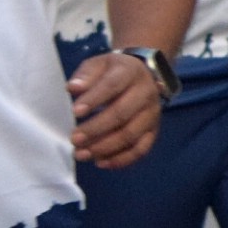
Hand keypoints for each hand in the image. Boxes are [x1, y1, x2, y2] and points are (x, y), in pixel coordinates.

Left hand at [69, 50, 165, 169]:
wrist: (143, 75)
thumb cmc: (114, 71)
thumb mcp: (99, 64)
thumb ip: (85, 75)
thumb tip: (73, 87)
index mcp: (130, 72)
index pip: (112, 86)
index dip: (94, 100)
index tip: (75, 112)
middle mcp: (146, 93)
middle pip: (122, 114)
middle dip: (96, 129)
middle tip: (74, 139)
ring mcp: (152, 114)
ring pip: (131, 135)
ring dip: (104, 148)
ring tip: (81, 154)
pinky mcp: (153, 131)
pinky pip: (140, 149)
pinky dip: (121, 159)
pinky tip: (100, 162)